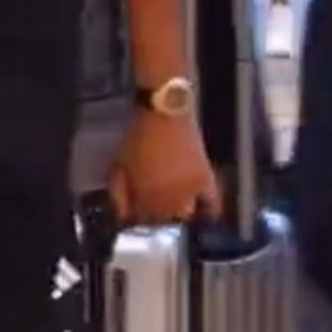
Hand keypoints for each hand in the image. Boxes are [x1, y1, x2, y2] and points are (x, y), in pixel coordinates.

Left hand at [109, 110, 220, 225]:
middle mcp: (170, 196)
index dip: (136, 216)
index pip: (142, 217)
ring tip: (168, 204)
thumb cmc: (138, 136)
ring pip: (184, 214)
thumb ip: (119, 192)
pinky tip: (200, 212)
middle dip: (154, 215)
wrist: (165, 113)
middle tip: (149, 206)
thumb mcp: (120, 164)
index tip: (134, 212)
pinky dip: (207, 211)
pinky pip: (212, 204)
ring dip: (175, 213)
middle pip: (162, 218)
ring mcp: (190, 189)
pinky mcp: (207, 179)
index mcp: (146, 192)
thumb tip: (123, 215)